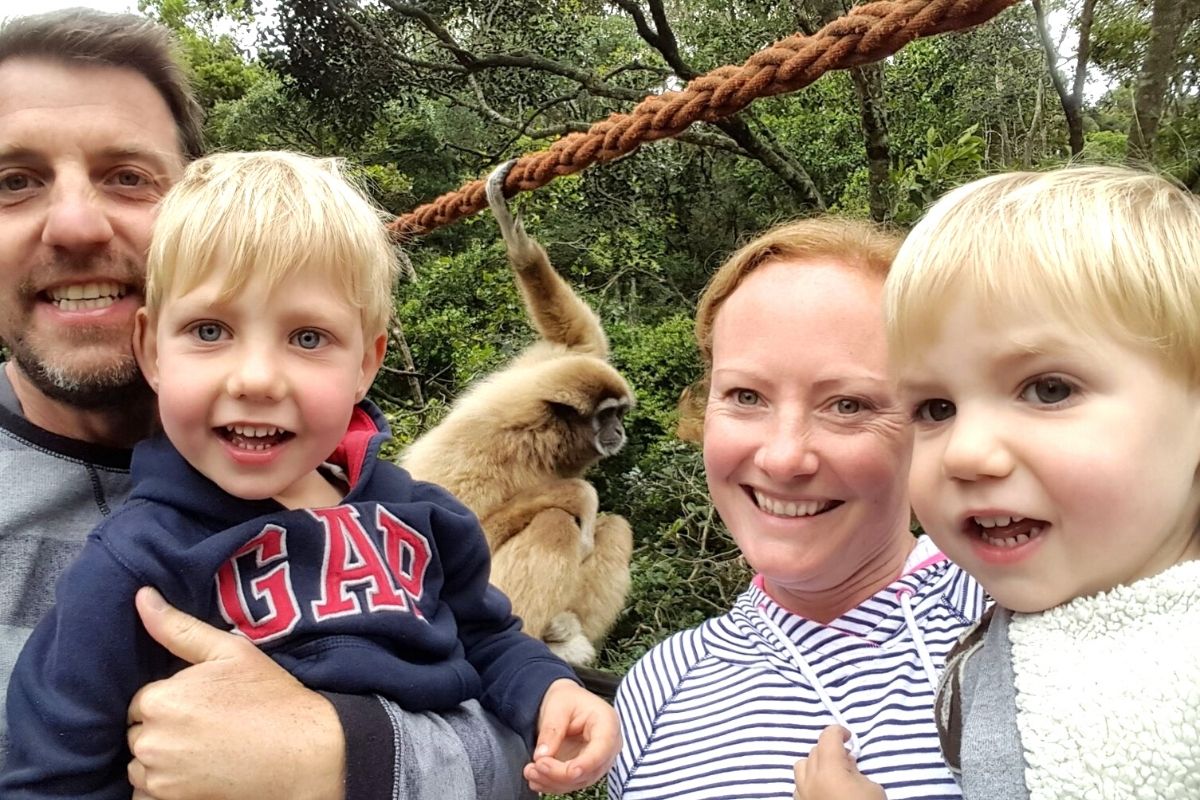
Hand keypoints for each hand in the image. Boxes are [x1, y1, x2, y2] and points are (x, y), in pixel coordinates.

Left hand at [125, 587, 345, 799]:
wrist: (303, 754)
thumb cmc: (270, 698)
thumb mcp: (230, 652)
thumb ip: (178, 628)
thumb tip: (141, 596)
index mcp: (160, 699)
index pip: (142, 700)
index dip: (171, 700)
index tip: (202, 703)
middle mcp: (151, 741)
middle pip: (138, 732)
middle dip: (163, 729)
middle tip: (207, 726)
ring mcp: (159, 778)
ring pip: (141, 765)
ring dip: (161, 759)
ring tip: (204, 750)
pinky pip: (146, 795)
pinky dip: (164, 788)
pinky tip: (197, 774)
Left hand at [522, 678, 620, 793]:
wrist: (564, 702)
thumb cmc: (566, 698)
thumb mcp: (557, 706)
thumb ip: (551, 730)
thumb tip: (542, 755)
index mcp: (607, 724)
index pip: (602, 749)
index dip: (587, 764)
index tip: (569, 771)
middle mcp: (607, 746)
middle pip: (590, 770)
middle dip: (561, 774)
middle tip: (536, 766)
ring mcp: (596, 761)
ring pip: (579, 781)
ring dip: (553, 782)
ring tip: (530, 771)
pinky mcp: (584, 770)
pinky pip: (570, 783)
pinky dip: (551, 784)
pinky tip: (536, 779)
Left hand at [793, 725, 885, 799]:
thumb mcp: (872, 789)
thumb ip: (857, 771)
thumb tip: (847, 763)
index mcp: (828, 769)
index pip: (828, 736)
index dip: (839, 731)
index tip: (849, 736)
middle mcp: (809, 778)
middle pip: (815, 750)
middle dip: (830, 749)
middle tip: (847, 759)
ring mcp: (801, 793)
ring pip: (801, 766)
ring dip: (815, 763)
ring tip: (832, 772)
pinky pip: (799, 785)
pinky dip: (809, 781)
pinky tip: (823, 789)